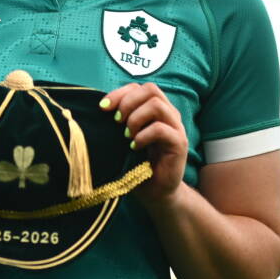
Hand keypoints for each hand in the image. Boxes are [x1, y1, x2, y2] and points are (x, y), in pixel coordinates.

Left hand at [102, 82, 187, 203]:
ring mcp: (176, 128)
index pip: (139, 87)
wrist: (156, 191)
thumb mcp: (124, 137)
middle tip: (117, 121)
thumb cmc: (137, 162)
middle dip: (128, 102)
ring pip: (157, 105)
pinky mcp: (179, 144)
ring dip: (136, 118)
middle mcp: (169, 114)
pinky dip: (143, 136)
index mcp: (156, 109)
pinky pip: (161, 129)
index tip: (103, 108)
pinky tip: (134, 147)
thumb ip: (118, 120)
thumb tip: (100, 107)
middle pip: (151, 89)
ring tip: (127, 135)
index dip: (119, 93)